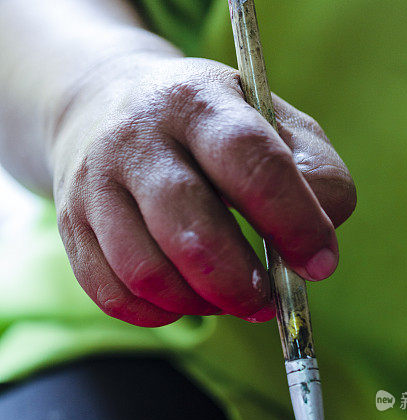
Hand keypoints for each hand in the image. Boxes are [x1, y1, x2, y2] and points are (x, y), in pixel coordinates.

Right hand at [51, 55, 355, 326]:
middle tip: (267, 301)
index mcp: (200, 102)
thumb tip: (319, 252)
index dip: (292, 222)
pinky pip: (113, 295)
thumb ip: (315, 175)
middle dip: (240, 284)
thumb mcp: (270, 122)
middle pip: (191, 230)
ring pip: (147, 273)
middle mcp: (137, 137)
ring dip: (200, 304)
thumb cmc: (208, 129)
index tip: (319, 264)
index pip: (251, 163)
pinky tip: (185, 299)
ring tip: (226, 298)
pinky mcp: (70, 225)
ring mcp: (94, 183)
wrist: (103, 105)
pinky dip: (159, 314)